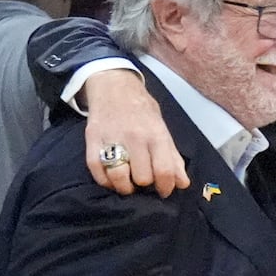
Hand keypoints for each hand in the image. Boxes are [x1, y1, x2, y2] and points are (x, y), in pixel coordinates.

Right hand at [81, 72, 185, 196]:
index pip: (164, 171)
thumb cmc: (142, 110)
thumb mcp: (162, 129)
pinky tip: (112, 178)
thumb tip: (182, 184)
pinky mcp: (92, 138)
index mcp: (155, 135)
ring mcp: (111, 138)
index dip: (166, 187)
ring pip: (118, 177)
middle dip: (145, 185)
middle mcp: (134, 137)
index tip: (163, 191)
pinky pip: (96, 169)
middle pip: (142, 178)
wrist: (113, 85)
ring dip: (125, 187)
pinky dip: (105, 180)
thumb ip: (173, 157)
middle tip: (144, 181)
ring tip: (128, 184)